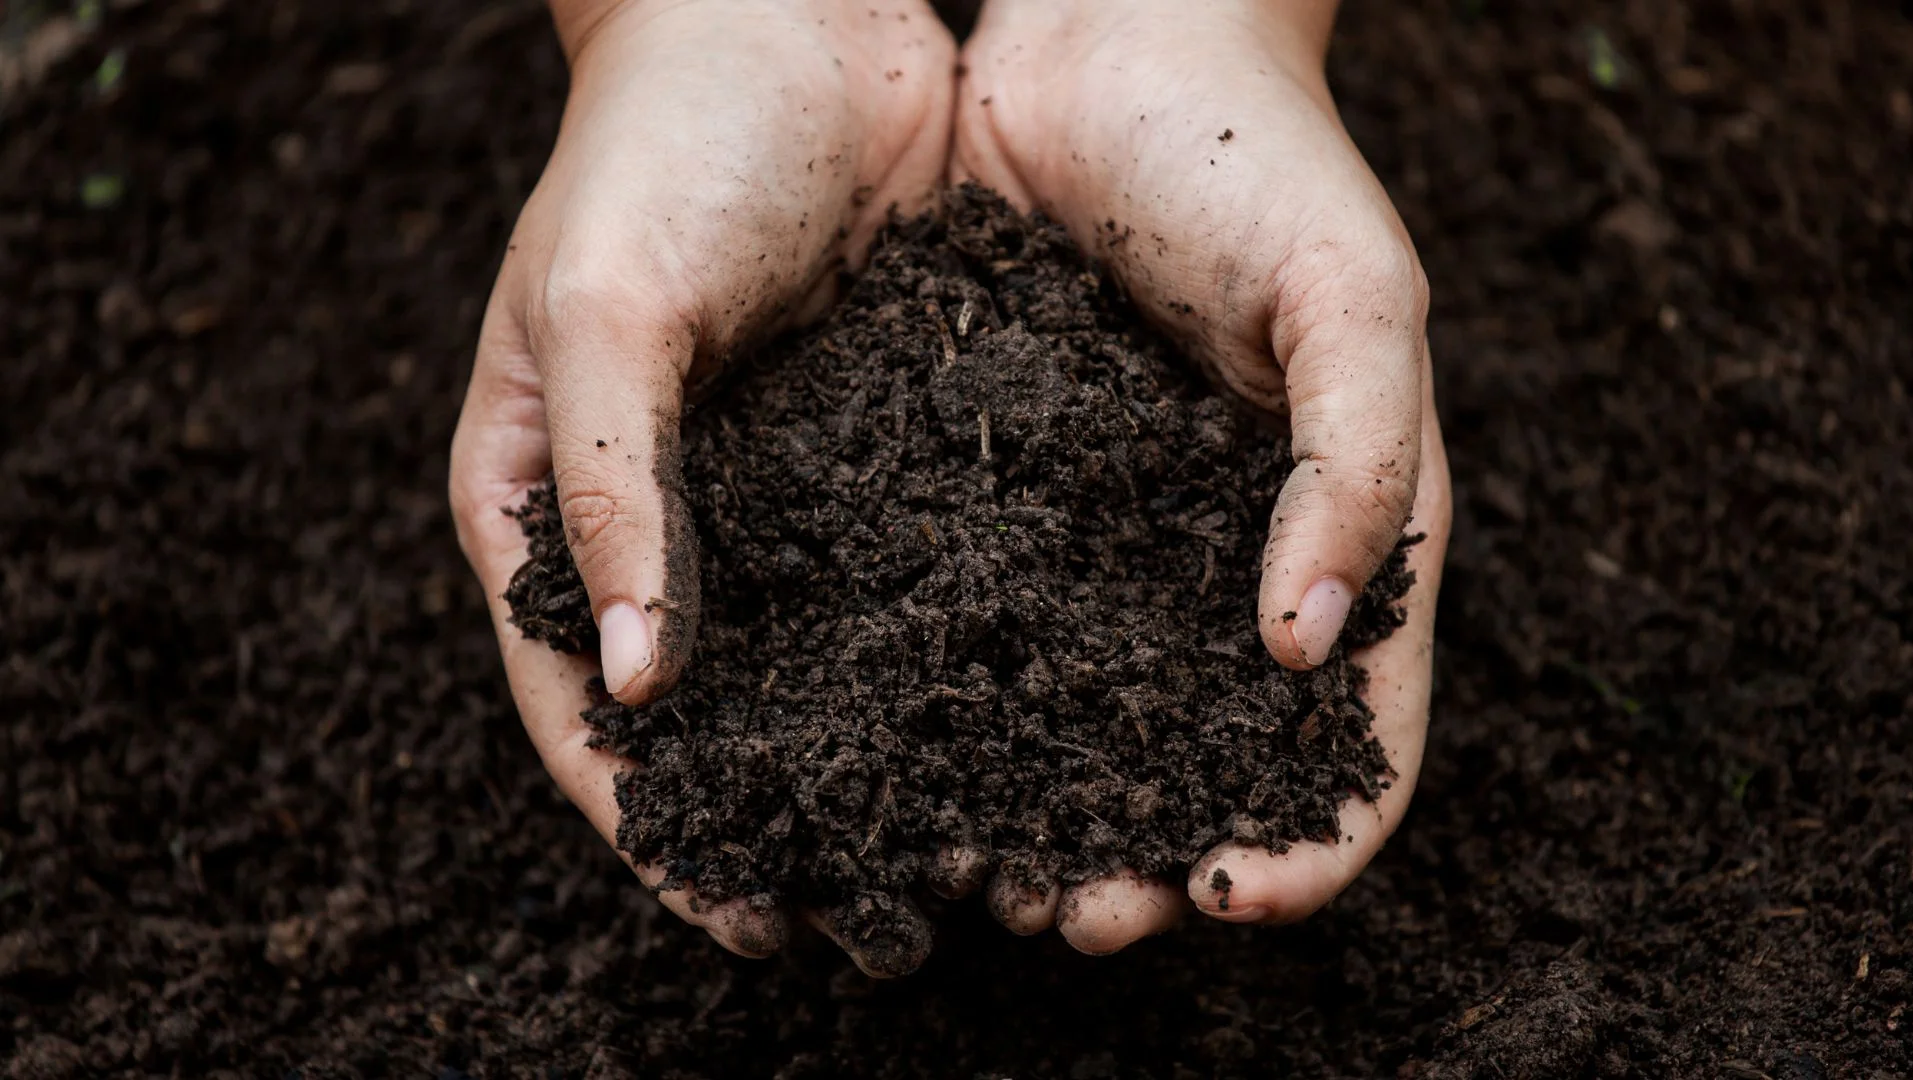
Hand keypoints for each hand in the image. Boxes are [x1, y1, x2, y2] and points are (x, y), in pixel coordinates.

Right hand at [449, 0, 953, 969]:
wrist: (792, 12)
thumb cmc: (660, 142)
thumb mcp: (608, 307)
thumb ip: (616, 489)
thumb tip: (636, 684)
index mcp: (547, 494)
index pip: (577, 700)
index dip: (648, 820)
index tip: (732, 914)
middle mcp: (660, 513)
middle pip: (702, 707)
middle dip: (771, 816)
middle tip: (856, 923)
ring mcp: (771, 488)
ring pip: (813, 658)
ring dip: (871, 756)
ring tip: (951, 854)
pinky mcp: (875, 448)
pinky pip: (903, 574)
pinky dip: (943, 654)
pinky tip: (1015, 719)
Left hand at [953, 0, 1452, 951]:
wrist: (1117, 36)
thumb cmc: (1265, 159)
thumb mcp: (1357, 301)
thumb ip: (1359, 470)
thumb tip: (1304, 652)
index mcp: (1345, 536)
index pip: (1357, 736)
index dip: (1312, 837)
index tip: (1233, 893)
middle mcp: (1227, 560)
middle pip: (1208, 757)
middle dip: (1154, 855)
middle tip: (1076, 917)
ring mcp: (1114, 535)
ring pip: (1086, 713)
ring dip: (1045, 808)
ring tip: (978, 870)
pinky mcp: (1008, 491)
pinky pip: (987, 617)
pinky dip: (959, 699)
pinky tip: (899, 745)